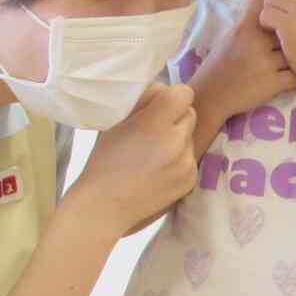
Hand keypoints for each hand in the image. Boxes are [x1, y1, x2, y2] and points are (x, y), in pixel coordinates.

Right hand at [68, 83, 196, 235]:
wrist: (105, 205)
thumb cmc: (104, 159)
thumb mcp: (117, 122)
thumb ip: (143, 101)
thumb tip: (164, 90)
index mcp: (154, 124)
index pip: (184, 93)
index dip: (173, 96)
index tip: (161, 105)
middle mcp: (175, 142)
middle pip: (190, 113)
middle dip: (175, 117)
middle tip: (154, 130)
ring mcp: (185, 163)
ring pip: (190, 137)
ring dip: (177, 139)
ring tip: (153, 154)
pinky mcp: (190, 179)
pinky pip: (189, 158)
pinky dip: (178, 160)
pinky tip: (158, 170)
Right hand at [195, 0, 295, 117]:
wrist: (211, 95)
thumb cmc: (221, 63)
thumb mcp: (231, 36)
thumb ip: (251, 22)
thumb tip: (271, 5)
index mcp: (244, 27)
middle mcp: (256, 41)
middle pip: (286, 27)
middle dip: (289, 35)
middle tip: (291, 39)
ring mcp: (265, 62)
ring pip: (293, 52)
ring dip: (292, 59)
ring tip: (284, 64)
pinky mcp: (273, 83)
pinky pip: (295, 76)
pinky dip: (293, 77)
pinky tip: (286, 78)